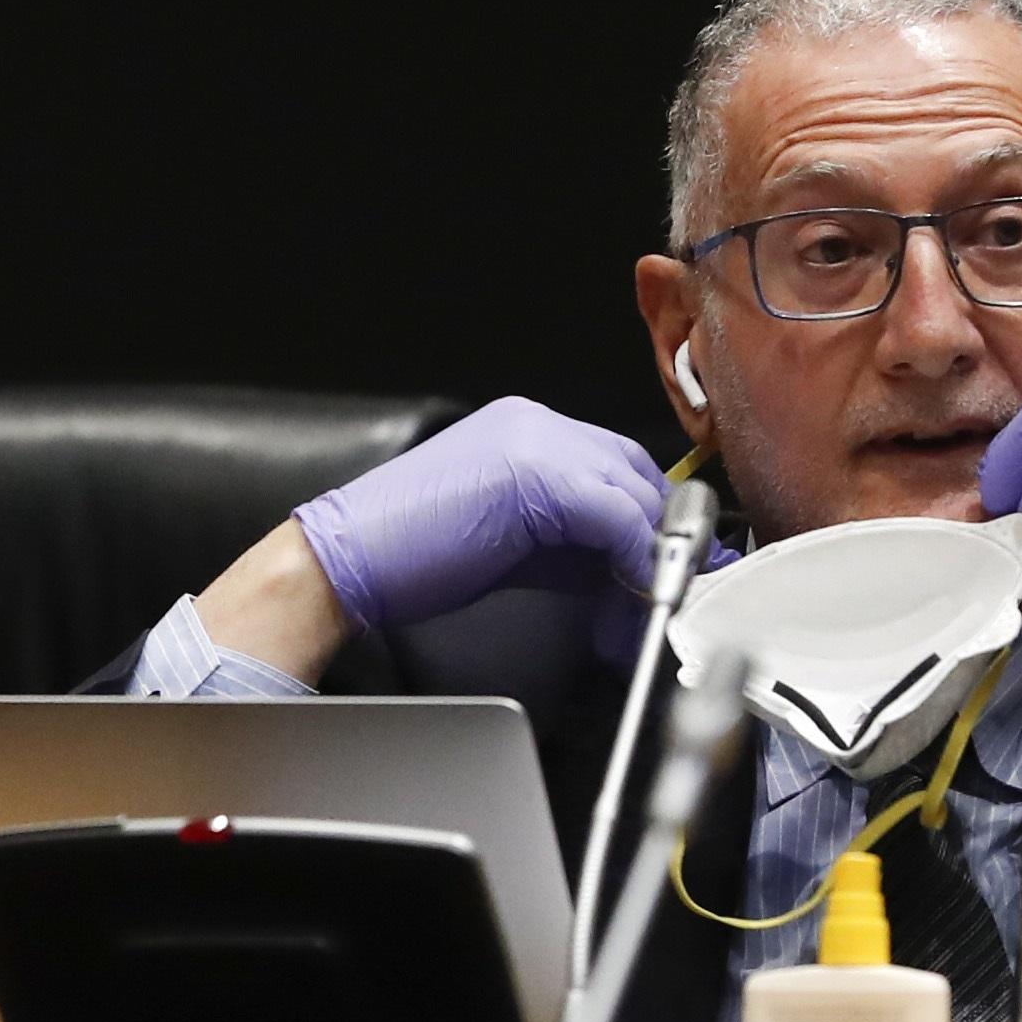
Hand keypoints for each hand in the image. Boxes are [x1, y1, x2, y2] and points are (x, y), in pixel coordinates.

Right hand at [292, 396, 671, 630]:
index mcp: (523, 428)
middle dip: (660, 532)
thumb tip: (623, 565)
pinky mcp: (538, 478)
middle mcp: (535, 423)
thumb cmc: (408, 555)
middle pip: (632, 470)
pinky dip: (635, 557)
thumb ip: (566, 539)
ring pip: (631, 491)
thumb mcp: (505, 538)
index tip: (666, 558)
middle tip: (676, 583)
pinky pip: (616, 516)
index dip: (645, 514)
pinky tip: (633, 591)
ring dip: (653, 549)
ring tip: (656, 597)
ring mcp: (537, 444)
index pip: (613, 462)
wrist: (345, 559)